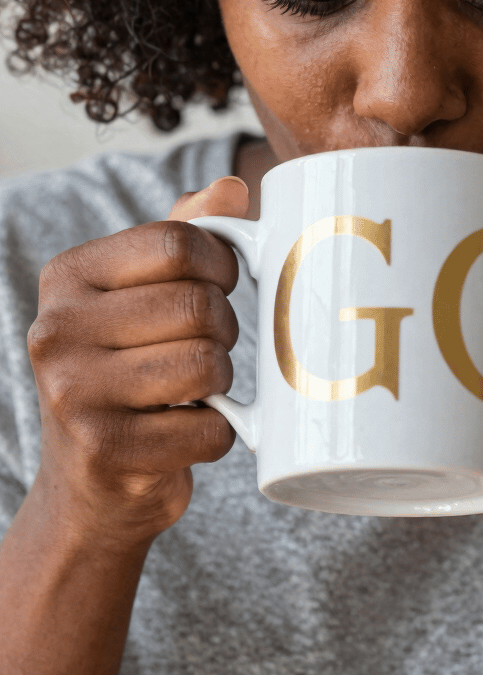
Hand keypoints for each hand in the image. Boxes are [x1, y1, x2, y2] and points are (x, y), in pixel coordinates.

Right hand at [27, 176, 249, 550]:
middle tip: (208, 346)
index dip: (221, 264)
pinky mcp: (105, 451)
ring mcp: (73, 394)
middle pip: (197, 305)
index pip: (176, 242)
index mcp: (68, 276)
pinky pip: (210, 428)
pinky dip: (218, 433)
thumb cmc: (130, 369)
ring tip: (197, 387)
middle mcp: (57, 330)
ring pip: (208, 363)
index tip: (220, 286)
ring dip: (223, 381)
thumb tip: (233, 189)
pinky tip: (188, 430)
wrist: (91, 485)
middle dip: (225, 329)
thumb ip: (185, 236)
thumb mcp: (144, 294)